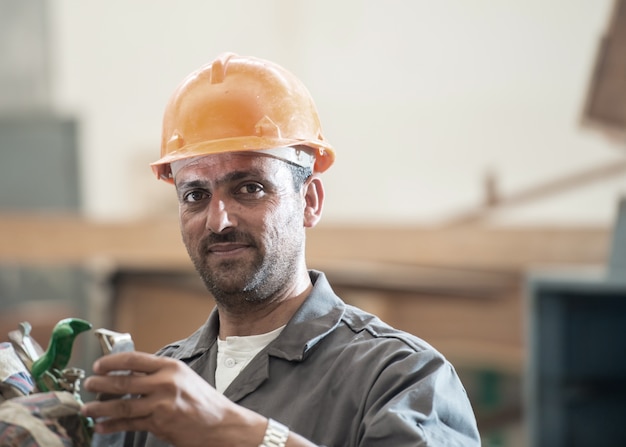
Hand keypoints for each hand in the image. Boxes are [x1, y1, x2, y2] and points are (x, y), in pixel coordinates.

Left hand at [81, 351, 265, 446]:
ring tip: (87, 408)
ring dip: (100, 407)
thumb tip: (130, 373)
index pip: (133, 360)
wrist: (221, 424)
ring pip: (122, 404)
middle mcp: (165, 383)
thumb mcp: (183, 377)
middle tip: (88, 386)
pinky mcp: (159, 423)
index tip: (98, 366)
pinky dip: (113, 425)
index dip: (111, 363)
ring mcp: (161, 404)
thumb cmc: (203, 400)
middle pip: (123, 382)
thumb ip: (159, 374)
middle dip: (100, 385)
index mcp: (170, 367)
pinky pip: (130, 423)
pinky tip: (102, 426)